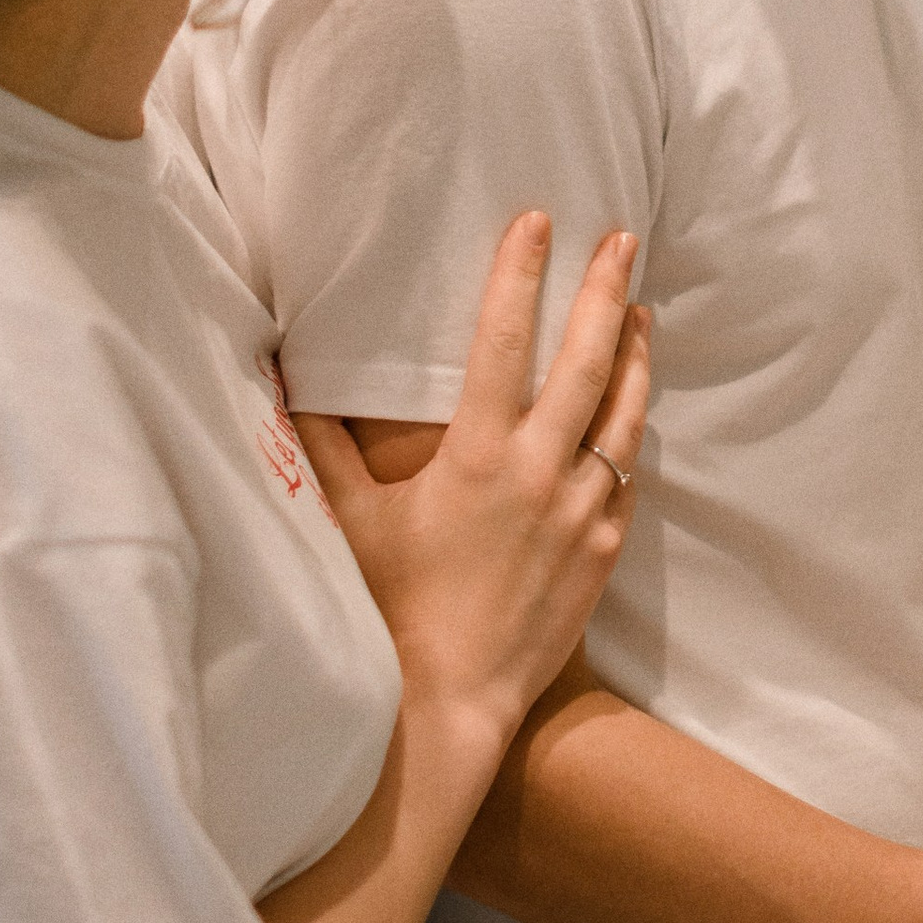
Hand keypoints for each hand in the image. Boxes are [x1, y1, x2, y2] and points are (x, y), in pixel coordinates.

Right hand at [294, 215, 650, 760]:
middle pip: (590, 362)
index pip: (505, 341)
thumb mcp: (351, 520)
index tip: (539, 221)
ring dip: (636, 357)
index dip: (520, 275)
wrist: (451, 701)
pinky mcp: (605, 550)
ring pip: (626, 416)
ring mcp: (583, 512)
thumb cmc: (389, 609)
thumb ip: (321, 445)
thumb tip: (279, 379)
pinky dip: (631, 434)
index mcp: (479, 455)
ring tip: (643, 311)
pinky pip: (626, 477)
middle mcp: (542, 473)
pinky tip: (633, 413)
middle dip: (605, 293)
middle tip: (623, 240)